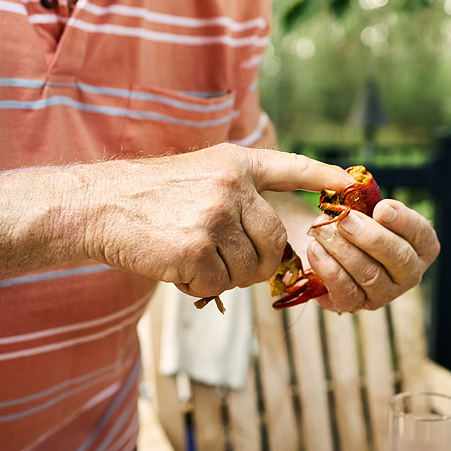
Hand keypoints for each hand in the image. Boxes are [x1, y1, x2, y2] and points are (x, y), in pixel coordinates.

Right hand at [80, 143, 353, 298]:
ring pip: (249, 269)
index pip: (291, 168)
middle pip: (275, 242)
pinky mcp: (193, 248)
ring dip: (224, 275)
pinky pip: (219, 285)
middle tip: (222, 258)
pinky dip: (200, 286)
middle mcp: (231, 186)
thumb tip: (277, 242)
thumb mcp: (201, 172)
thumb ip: (240, 192)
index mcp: (236, 164)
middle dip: (256, 262)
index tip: (349, 183)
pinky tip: (176, 265)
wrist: (101, 206)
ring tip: (192, 255)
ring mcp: (213, 216)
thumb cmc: (152, 195)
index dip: (323, 176)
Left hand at [304, 200, 439, 311]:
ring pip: (371, 276)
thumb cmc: (350, 216)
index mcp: (419, 244)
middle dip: (371, 238)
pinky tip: (315, 249)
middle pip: (400, 259)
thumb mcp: (360, 201)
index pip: (422, 234)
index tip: (381, 207)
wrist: (321, 237)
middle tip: (345, 219)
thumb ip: (362, 195)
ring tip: (322, 230)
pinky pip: (346, 293)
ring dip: (344, 251)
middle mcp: (408, 272)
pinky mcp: (354, 304)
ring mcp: (383, 293)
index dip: (404, 221)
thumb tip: (351, 186)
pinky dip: (329, 270)